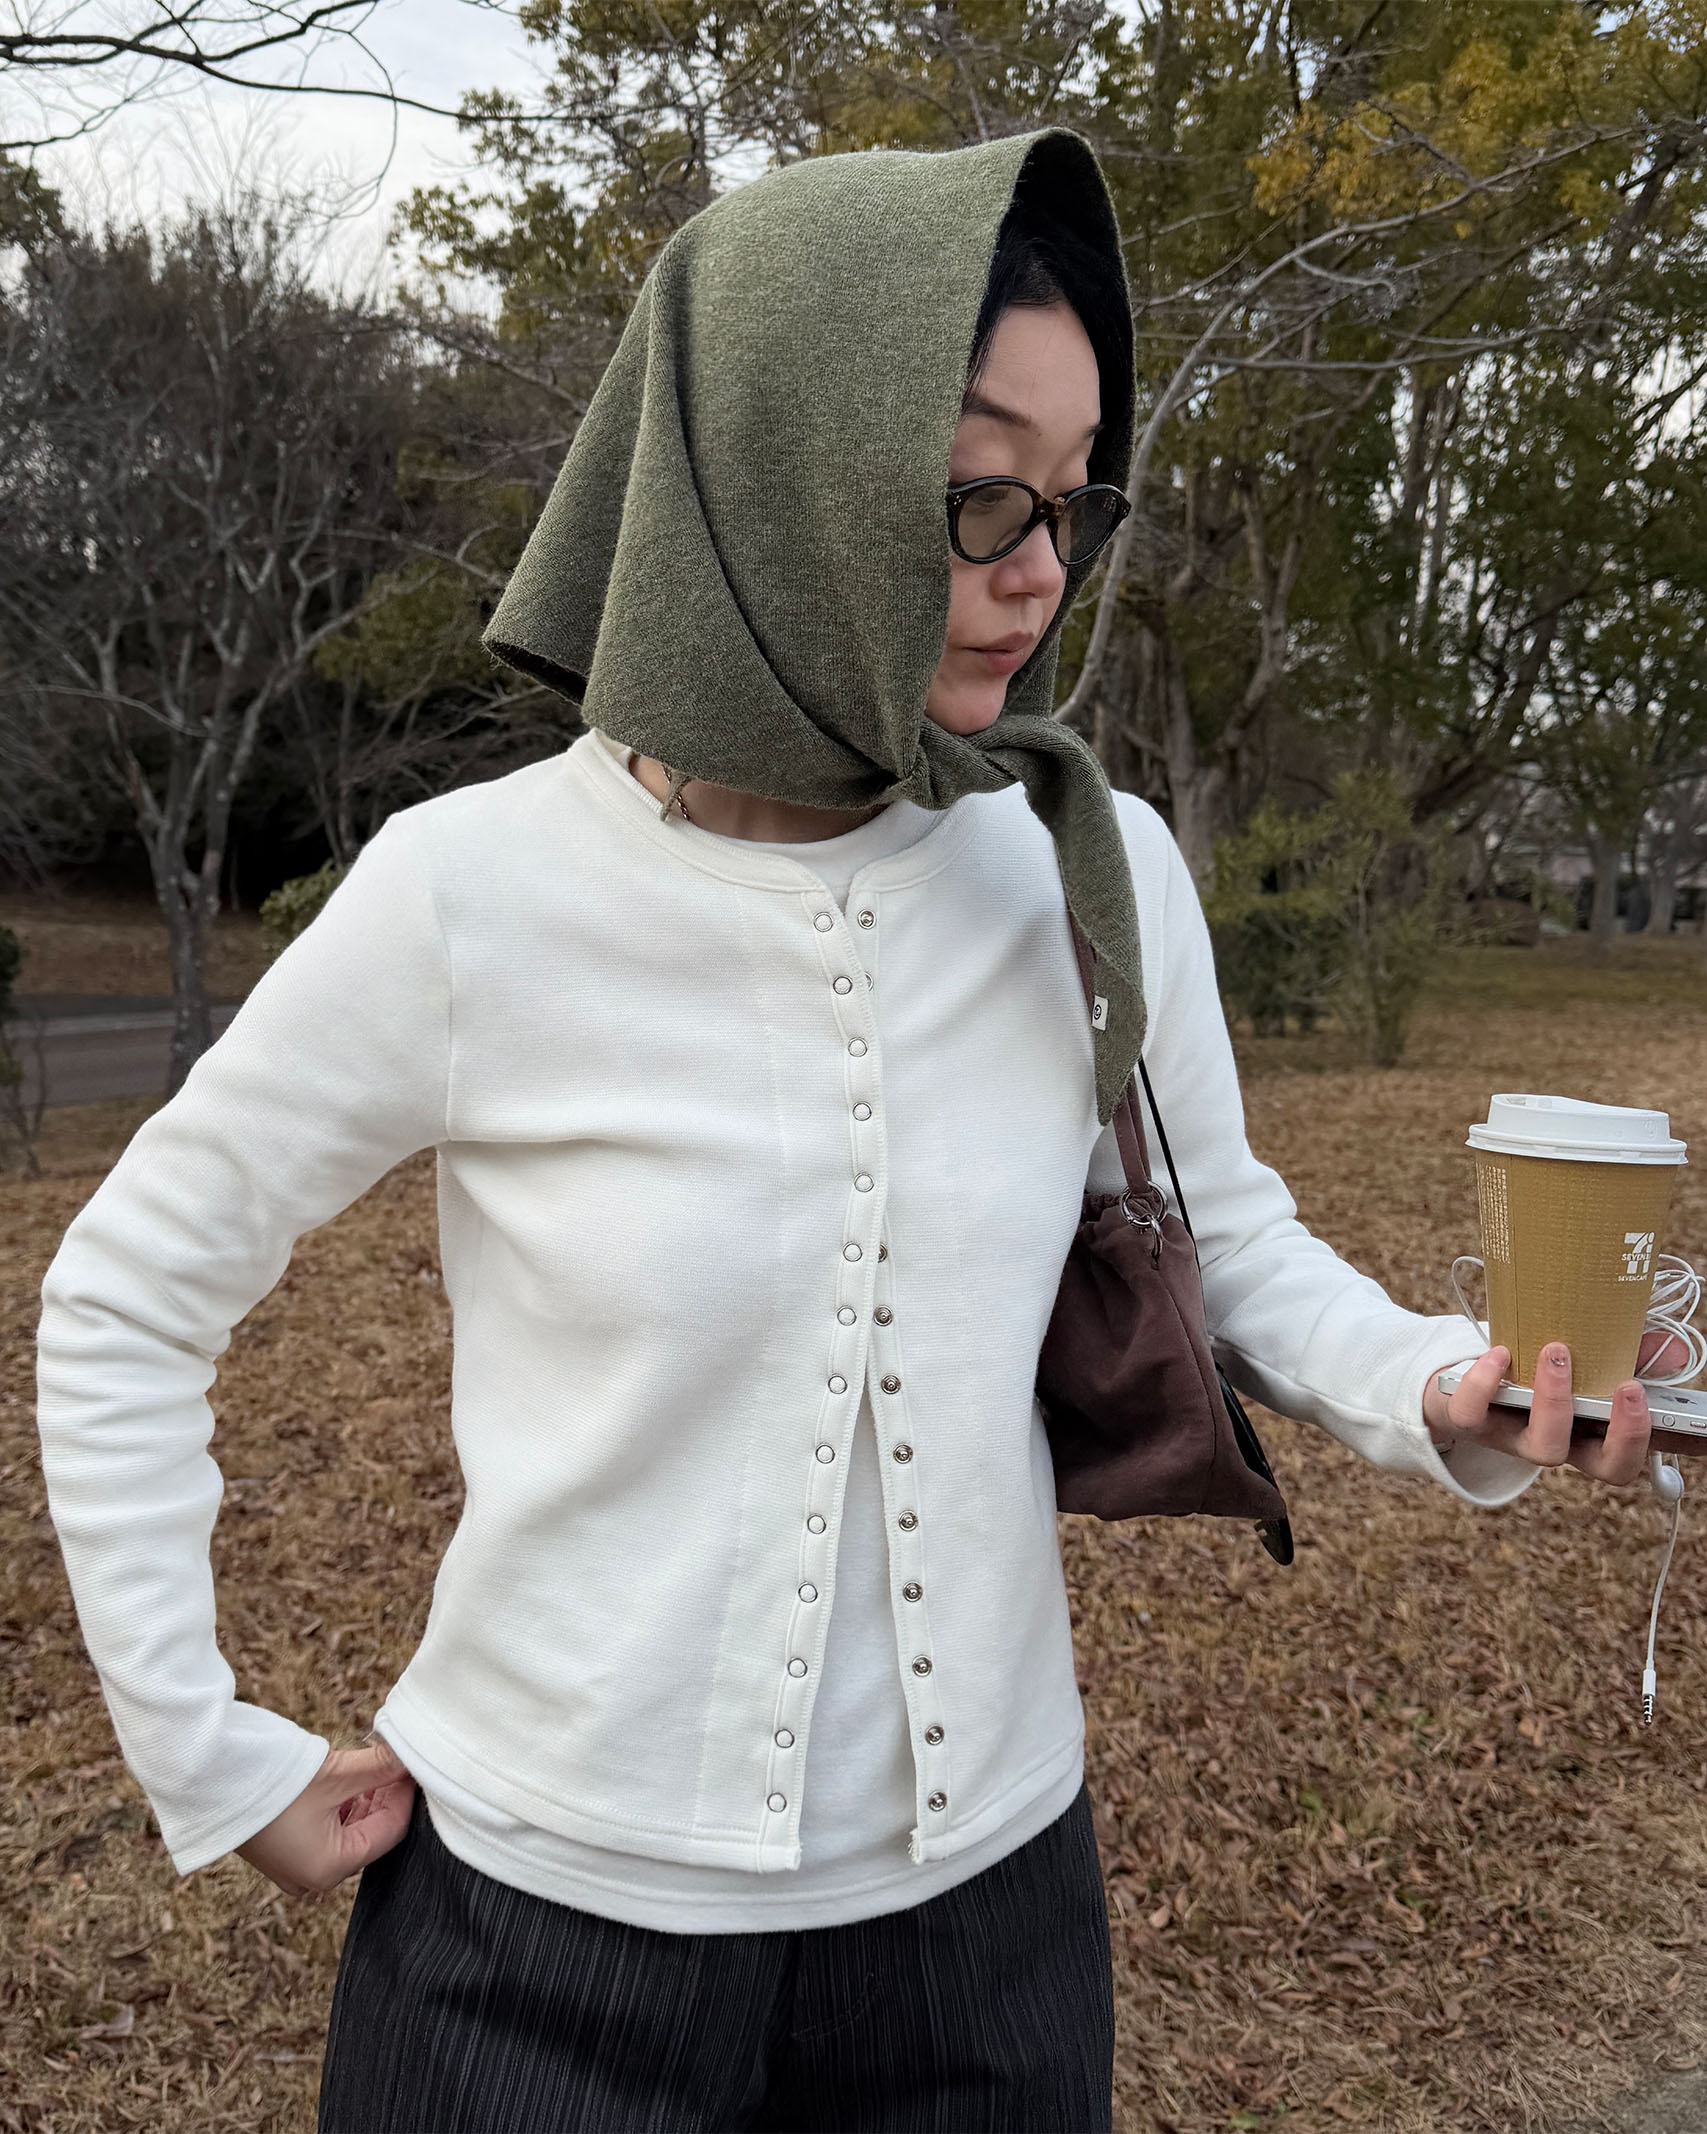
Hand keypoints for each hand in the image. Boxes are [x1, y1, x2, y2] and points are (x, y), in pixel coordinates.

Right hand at [235, 1739, 414, 1895]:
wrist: (211, 1781)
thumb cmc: (271, 1784)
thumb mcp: (335, 1774)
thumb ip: (380, 1768)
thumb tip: (413, 1756)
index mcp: (330, 1869)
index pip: (390, 1832)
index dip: (406, 1796)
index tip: (415, 1765)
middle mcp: (314, 1878)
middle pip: (370, 1834)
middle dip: (385, 1796)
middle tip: (397, 1760)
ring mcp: (297, 1869)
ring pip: (350, 1832)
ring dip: (364, 1799)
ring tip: (372, 1763)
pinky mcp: (285, 1853)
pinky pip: (328, 1833)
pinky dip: (342, 1807)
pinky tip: (348, 1777)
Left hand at [1423, 1341, 1652, 1484]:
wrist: (1457, 1381)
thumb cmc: (1529, 1371)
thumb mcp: (1581, 1361)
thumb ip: (1628, 1352)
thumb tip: (1672, 1349)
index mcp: (1587, 1435)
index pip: (1633, 1456)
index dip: (1659, 1445)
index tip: (1688, 1422)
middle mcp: (1556, 1445)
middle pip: (1603, 1466)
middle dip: (1624, 1431)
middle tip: (1628, 1386)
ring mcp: (1512, 1438)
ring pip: (1543, 1447)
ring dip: (1556, 1399)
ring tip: (1558, 1351)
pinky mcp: (1469, 1422)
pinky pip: (1472, 1415)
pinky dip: (1484, 1384)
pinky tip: (1499, 1354)